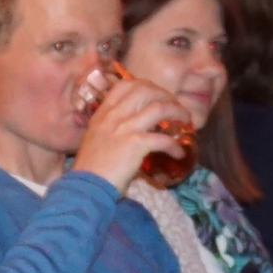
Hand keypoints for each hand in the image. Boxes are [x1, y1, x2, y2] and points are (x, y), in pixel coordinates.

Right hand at [69, 71, 193, 186]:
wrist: (86, 187)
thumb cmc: (90, 169)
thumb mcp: (96, 140)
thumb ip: (111, 129)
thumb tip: (132, 130)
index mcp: (103, 113)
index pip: (124, 85)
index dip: (145, 85)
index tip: (156, 95)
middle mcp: (113, 116)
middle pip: (145, 90)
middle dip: (165, 95)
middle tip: (175, 106)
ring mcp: (124, 128)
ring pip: (159, 108)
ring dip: (177, 113)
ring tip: (186, 121)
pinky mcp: (135, 144)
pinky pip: (163, 139)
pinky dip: (175, 145)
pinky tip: (179, 153)